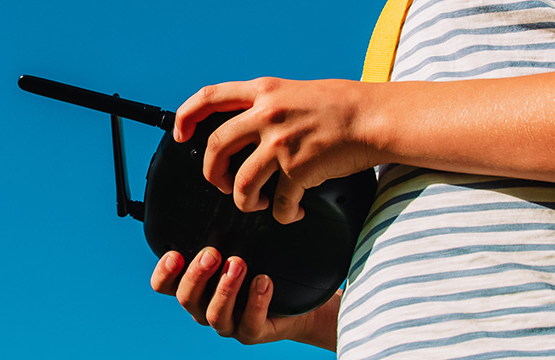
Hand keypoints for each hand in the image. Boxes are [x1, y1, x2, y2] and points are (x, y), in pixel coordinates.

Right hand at [150, 248, 335, 346]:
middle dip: (197, 275)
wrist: (294, 303)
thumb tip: (218, 200)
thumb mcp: (239, 248)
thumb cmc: (261, 269)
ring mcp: (228, 323)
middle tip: (212, 254)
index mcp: (196, 288)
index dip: (164, 273)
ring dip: (225, 288)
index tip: (175, 254)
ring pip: (215, 314)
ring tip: (239, 264)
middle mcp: (205, 307)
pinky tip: (264, 281)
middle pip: (186, 298)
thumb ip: (223, 236)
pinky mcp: (251, 333)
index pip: (165, 286)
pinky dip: (256, 302)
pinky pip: (249, 324)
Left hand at [173, 77, 393, 223]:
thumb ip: (266, 104)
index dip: (186, 116)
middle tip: (221, 183)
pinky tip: (293, 213)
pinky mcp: (299, 169)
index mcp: (264, 91)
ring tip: (255, 203)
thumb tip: (242, 125)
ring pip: (241, 182)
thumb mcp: (295, 91)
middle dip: (213, 172)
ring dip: (243, 200)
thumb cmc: (341, 105)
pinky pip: (280, 203)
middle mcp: (267, 114)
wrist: (375, 118)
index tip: (180, 134)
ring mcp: (281, 142)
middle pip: (216, 146)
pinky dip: (284, 214)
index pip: (209, 97)